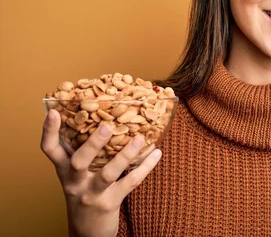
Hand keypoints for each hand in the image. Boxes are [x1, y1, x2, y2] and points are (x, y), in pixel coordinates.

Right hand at [40, 109, 162, 236]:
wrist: (87, 233)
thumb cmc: (85, 194)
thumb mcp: (76, 176)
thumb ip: (83, 153)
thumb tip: (101, 118)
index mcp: (64, 171)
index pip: (50, 150)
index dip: (49, 131)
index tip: (54, 112)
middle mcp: (75, 182)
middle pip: (78, 161)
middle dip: (93, 143)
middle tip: (107, 126)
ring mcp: (92, 193)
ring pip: (108, 173)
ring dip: (125, 155)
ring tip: (140, 138)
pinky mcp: (110, 202)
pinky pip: (131, 182)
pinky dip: (145, 166)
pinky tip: (156, 153)